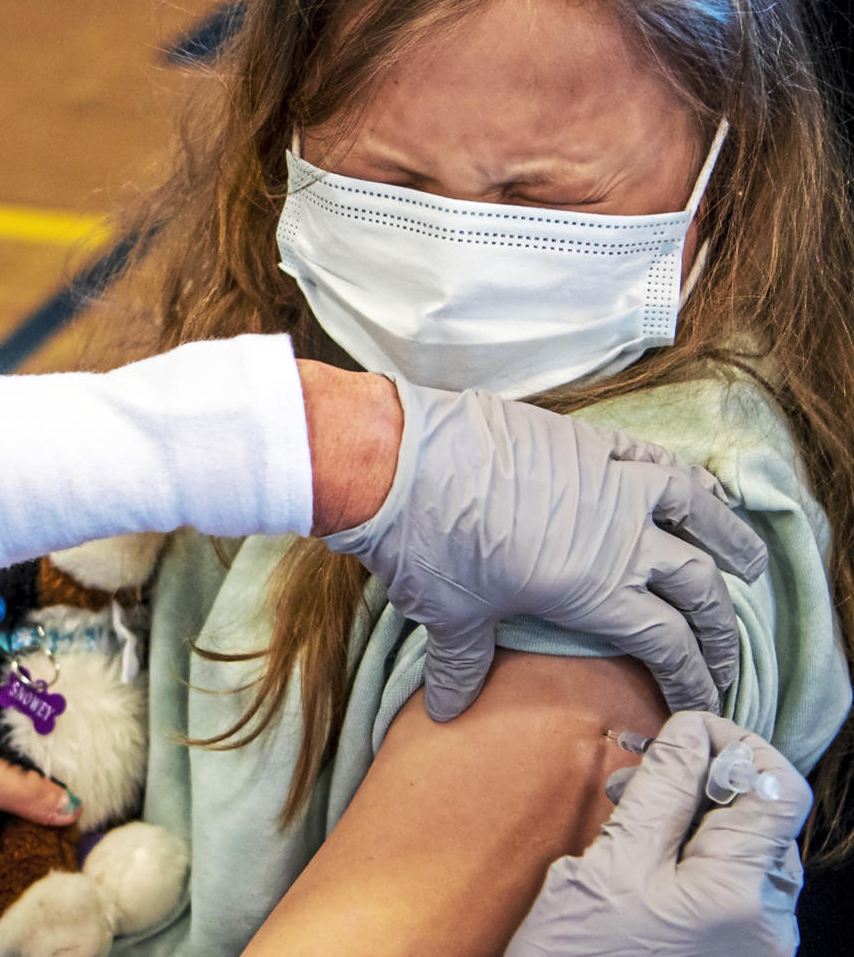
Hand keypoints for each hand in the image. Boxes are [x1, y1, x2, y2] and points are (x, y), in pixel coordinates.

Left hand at [325, 379, 766, 719]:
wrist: (401, 460)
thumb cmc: (427, 541)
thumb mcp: (448, 613)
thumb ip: (462, 665)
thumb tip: (452, 709)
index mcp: (595, 588)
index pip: (668, 644)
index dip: (693, 679)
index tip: (702, 703)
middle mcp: (618, 534)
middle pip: (695, 585)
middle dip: (721, 628)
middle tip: (729, 656)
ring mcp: (606, 479)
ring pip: (693, 508)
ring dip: (727, 538)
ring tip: (749, 562)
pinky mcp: (584, 440)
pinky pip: (650, 454)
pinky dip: (682, 475)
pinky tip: (696, 486)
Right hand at [505, 712, 811, 956]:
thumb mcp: (611, 864)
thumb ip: (660, 792)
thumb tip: (689, 733)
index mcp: (740, 897)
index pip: (776, 787)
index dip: (735, 743)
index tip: (685, 729)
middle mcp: (767, 923)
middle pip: (763, 814)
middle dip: (705, 773)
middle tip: (644, 762)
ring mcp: (756, 941)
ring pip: (745, 843)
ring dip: (695, 806)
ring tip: (632, 800)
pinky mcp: (736, 950)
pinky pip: (732, 877)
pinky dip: (694, 845)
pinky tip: (646, 842)